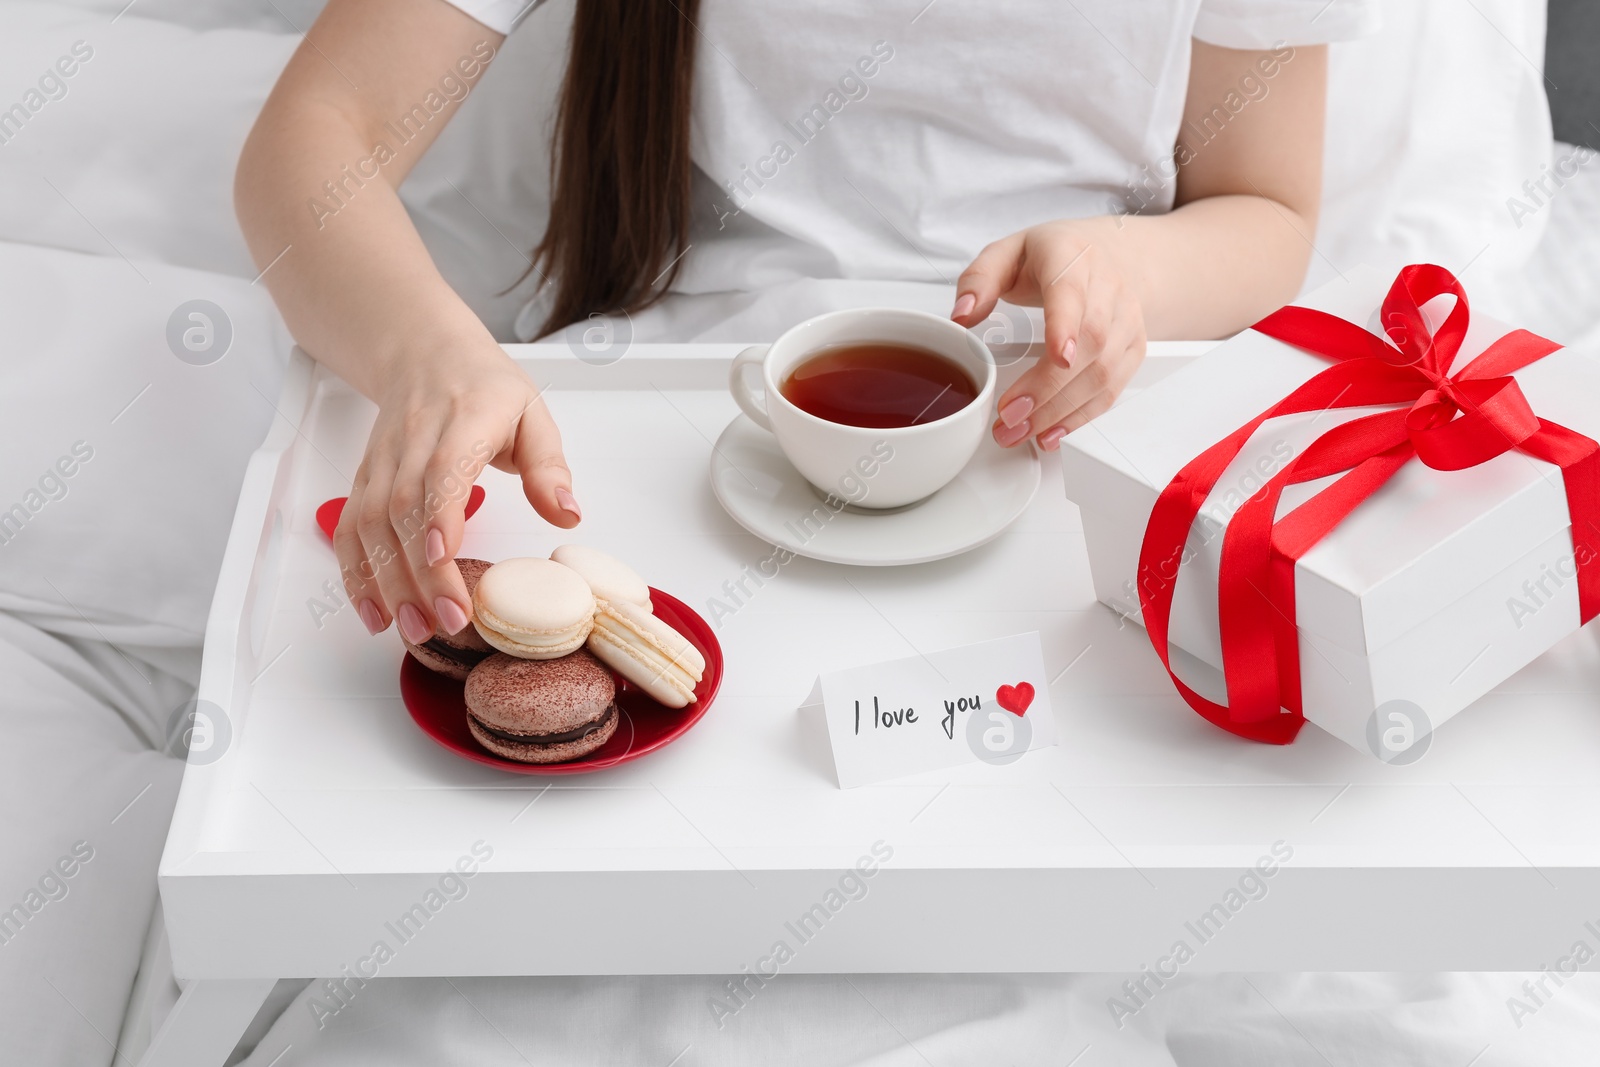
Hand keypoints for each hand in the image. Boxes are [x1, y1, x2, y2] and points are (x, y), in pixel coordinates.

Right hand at [333, 333, 578, 642]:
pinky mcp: (364, 480)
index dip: (438, 512)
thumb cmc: (484, 387)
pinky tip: (374, 612)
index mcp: (464, 419)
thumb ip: (548, 466)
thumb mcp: (532, 413)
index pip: (443, 468)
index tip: (442, 556)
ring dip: (388, 582)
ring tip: (414, 630)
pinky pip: (351, 529)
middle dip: (421, 572)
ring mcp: (383, 462)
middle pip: (405, 509)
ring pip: (373, 525)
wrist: (423, 352)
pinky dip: (356, 573)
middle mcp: (414, 441)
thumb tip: (568, 515)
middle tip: (446, 621)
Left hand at [952, 220, 1146, 449]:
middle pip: (1089, 342)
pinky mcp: (1132, 347)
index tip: (1057, 357)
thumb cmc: (1052, 256)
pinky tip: (1051, 432)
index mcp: (1071, 258)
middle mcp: (1107, 287)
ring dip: (1061, 410)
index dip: (1066, 325)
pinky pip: (1112, 388)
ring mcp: (1125, 319)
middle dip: (1049, 386)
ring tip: (1021, 430)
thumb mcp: (1006, 253)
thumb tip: (961, 315)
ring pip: (1103, 371)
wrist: (1104, 254)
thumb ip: (979, 280)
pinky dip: (1081, 416)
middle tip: (1011, 414)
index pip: (1072, 291)